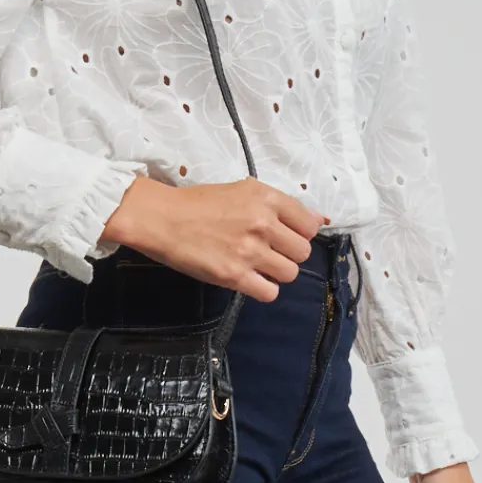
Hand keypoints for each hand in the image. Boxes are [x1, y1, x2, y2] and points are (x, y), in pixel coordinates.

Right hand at [101, 175, 327, 303]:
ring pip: (290, 273)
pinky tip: (250, 279)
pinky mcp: (234, 275)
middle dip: (289, 254)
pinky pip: (270, 292)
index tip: (287, 236)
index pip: (309, 224)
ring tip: (258, 265)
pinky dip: (263, 289)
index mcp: (266, 198)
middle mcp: (262, 223)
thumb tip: (319, 220)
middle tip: (269, 251)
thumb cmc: (199, 203)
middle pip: (302, 251)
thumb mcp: (243, 190)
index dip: (301, 233)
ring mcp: (249, 251)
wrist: (162, 219)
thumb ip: (280, 206)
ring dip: (277, 272)